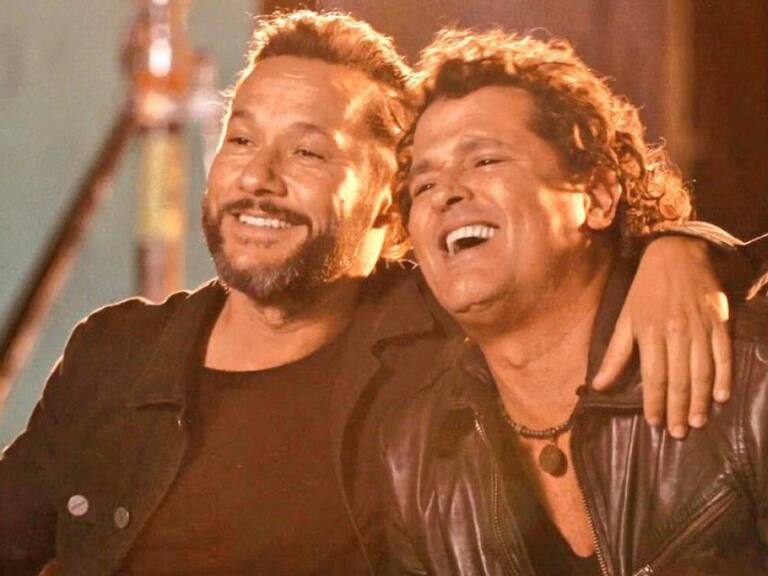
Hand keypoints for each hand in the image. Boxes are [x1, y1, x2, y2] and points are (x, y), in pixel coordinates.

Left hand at [593, 236, 731, 438]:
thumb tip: (598, 385)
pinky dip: (723, 376)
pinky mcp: (720, 322)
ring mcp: (700, 328)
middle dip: (676, 409)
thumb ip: (615, 354)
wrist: (677, 254)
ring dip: (699, 400)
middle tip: (678, 433)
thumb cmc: (646, 290)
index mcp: (649, 332)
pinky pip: (723, 354)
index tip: (653, 422)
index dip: (654, 401)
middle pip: (678, 378)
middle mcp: (675, 333)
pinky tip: (721, 396)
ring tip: (696, 422)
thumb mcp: (625, 319)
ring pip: (702, 371)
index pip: (653, 376)